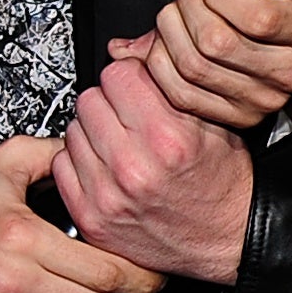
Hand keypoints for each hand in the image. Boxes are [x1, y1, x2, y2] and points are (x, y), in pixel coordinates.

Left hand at [56, 57, 254, 285]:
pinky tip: (104, 168)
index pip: (117, 74)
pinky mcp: (91, 217)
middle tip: (128, 118)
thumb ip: (167, 86)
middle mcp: (133, 167)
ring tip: (119, 146)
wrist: (231, 240)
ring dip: (91, 132)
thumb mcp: (212, 123)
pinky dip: (78, 162)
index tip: (136, 88)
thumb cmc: (224, 184)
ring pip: (71, 130)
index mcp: (167, 137)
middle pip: (89, 99)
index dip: (129, 77)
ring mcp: (107, 195)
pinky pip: (60, 165)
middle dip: (108, 102)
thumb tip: (124, 52)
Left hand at [133, 0, 291, 130]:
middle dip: (188, 5)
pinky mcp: (235, 116)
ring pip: (192, 65)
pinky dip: (161, 61)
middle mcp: (288, 72)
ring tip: (178, 13)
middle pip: (214, 42)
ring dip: (170, 30)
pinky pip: (180, 92)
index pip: (258, 19)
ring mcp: (260, 99)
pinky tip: (169, 42)